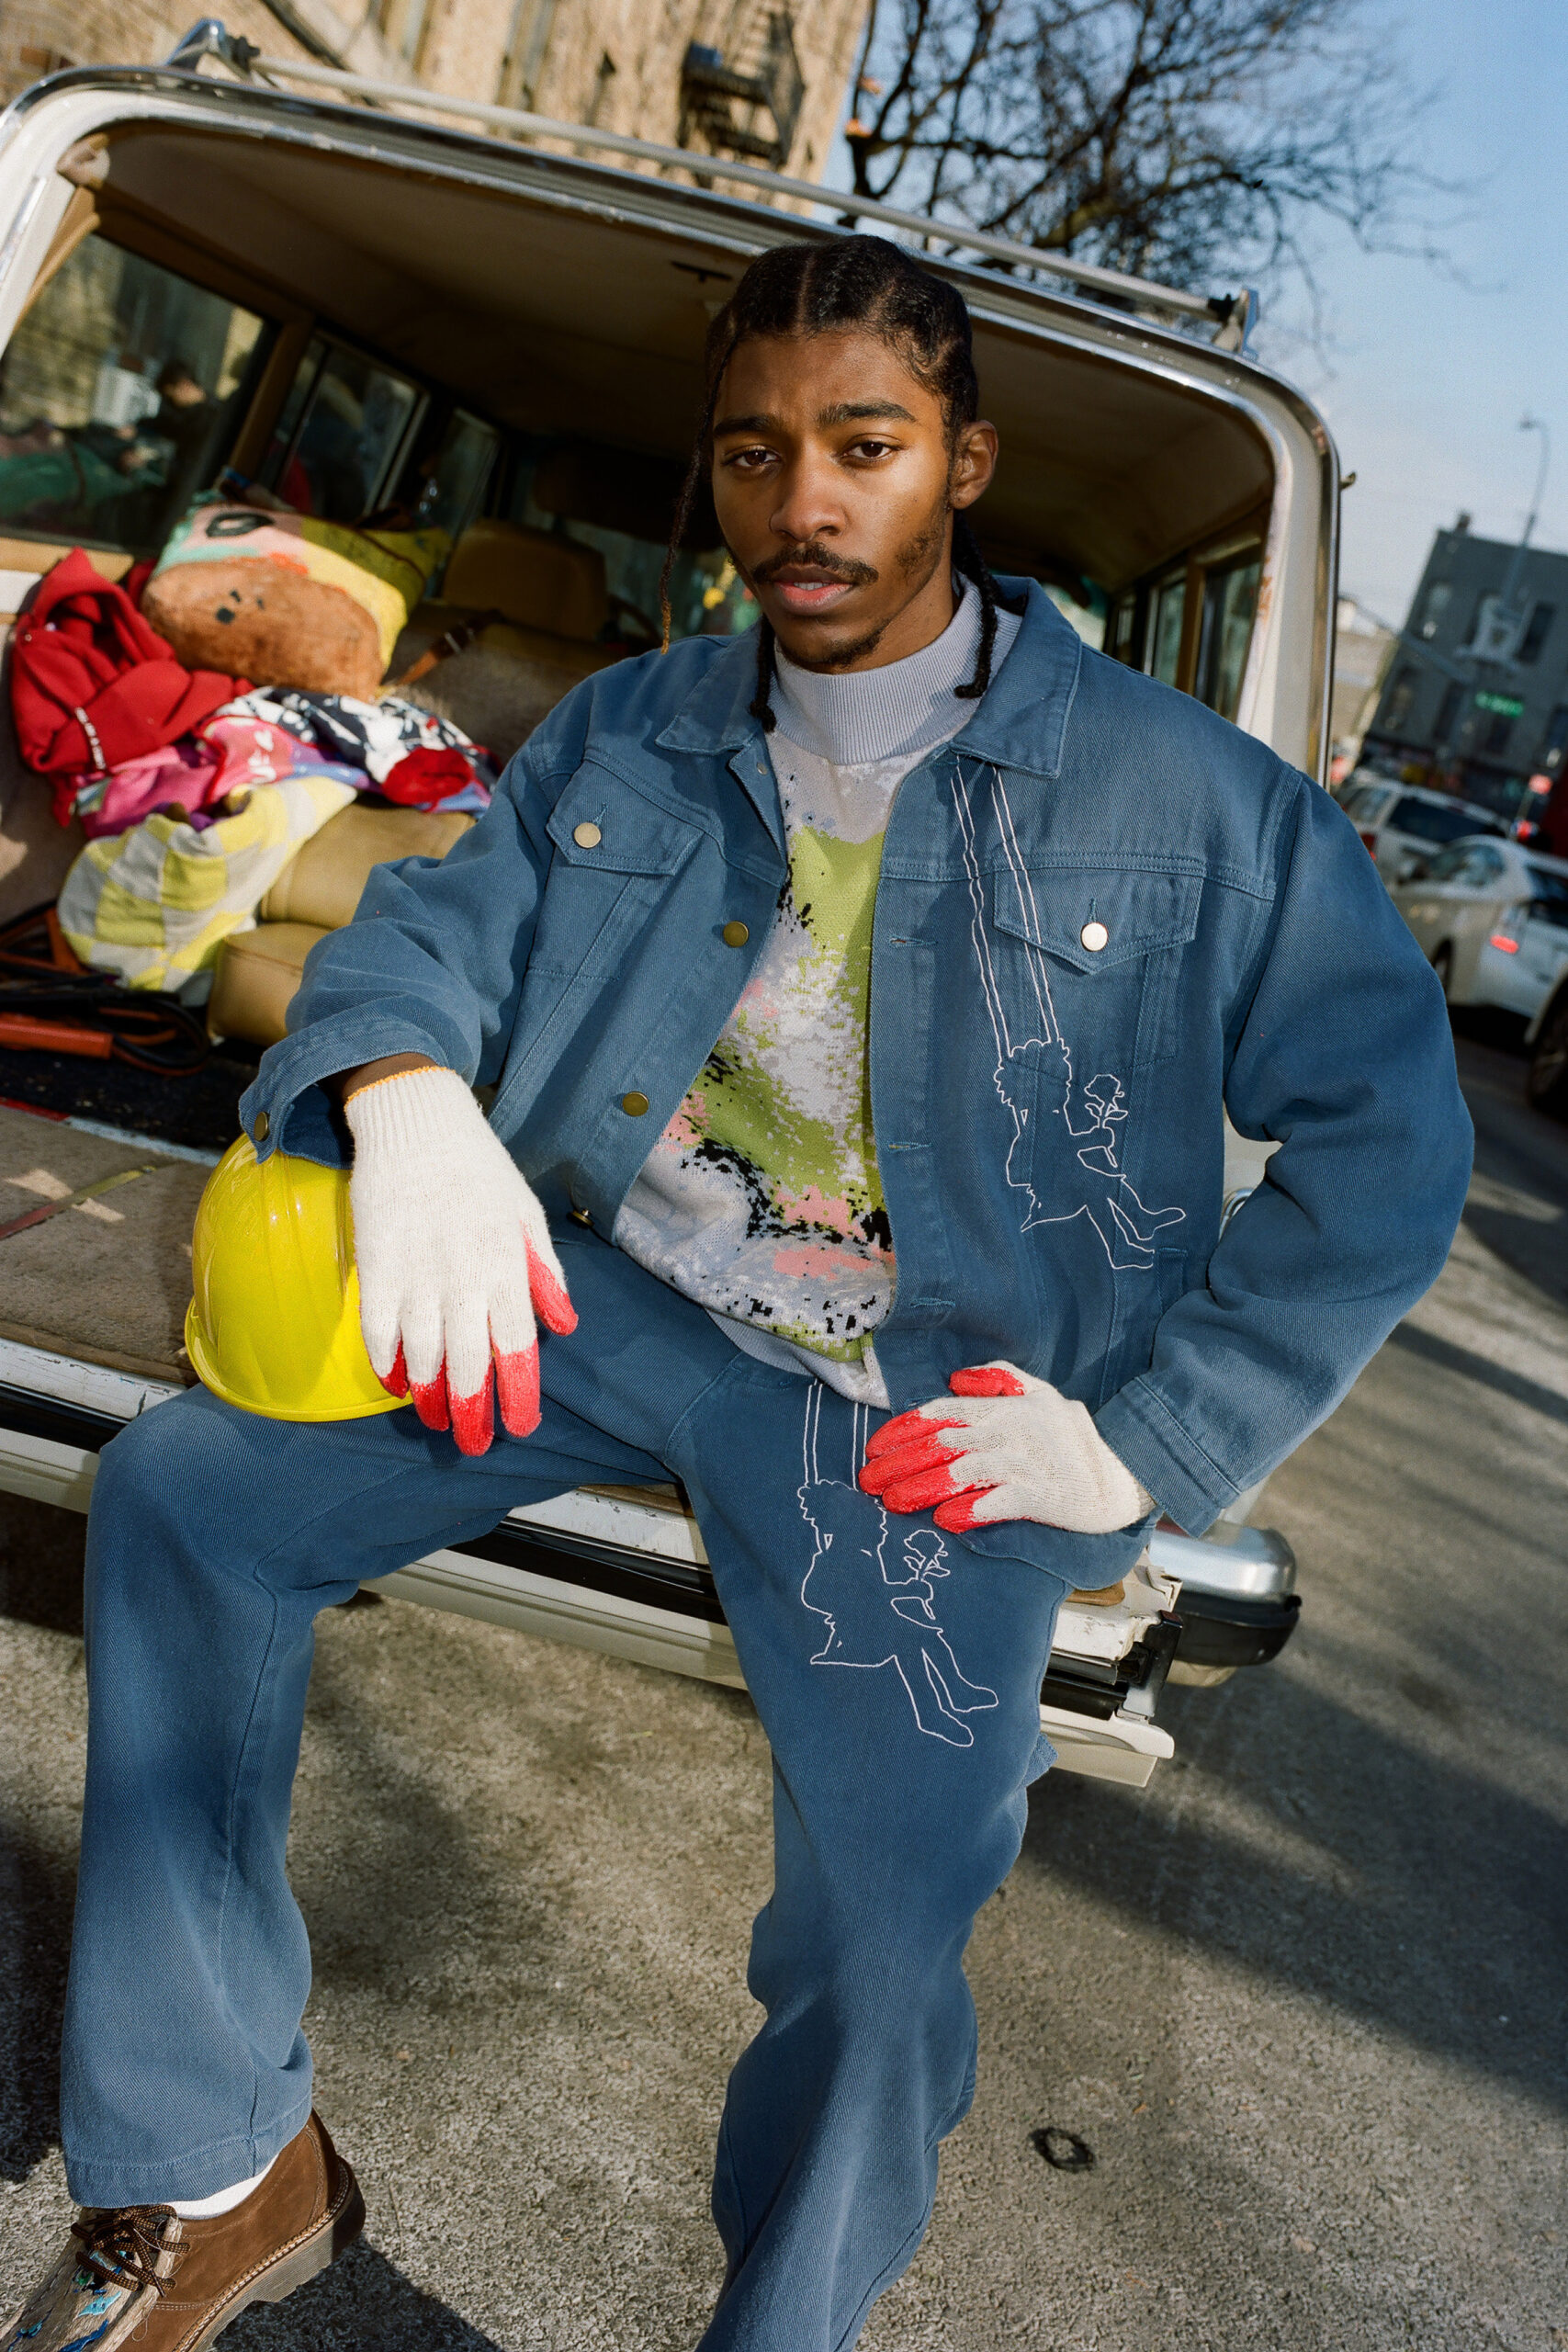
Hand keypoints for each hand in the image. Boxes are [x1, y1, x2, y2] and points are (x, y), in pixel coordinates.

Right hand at [344, 1066, 575, 1455]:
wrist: (417, 1122)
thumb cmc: (480, 1170)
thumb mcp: (528, 1213)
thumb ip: (545, 1272)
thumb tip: (565, 1326)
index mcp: (506, 1262)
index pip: (516, 1342)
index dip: (518, 1390)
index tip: (520, 1426)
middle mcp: (463, 1273)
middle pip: (467, 1359)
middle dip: (471, 1409)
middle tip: (474, 1443)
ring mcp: (416, 1270)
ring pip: (421, 1352)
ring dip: (427, 1394)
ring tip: (435, 1420)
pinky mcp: (376, 1263)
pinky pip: (378, 1326)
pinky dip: (386, 1360)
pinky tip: (395, 1382)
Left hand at [858, 1361, 1151, 1534]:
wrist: (1120, 1477)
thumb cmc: (1072, 1436)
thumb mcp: (1041, 1393)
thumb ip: (998, 1379)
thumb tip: (955, 1381)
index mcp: (1005, 1408)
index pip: (943, 1412)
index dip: (905, 1429)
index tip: (875, 1447)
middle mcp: (1010, 1432)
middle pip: (943, 1444)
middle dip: (901, 1462)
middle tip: (868, 1481)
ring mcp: (1026, 1464)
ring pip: (963, 1472)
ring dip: (924, 1488)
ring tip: (892, 1503)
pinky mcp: (1041, 1497)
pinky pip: (999, 1503)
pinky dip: (971, 1510)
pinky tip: (945, 1520)